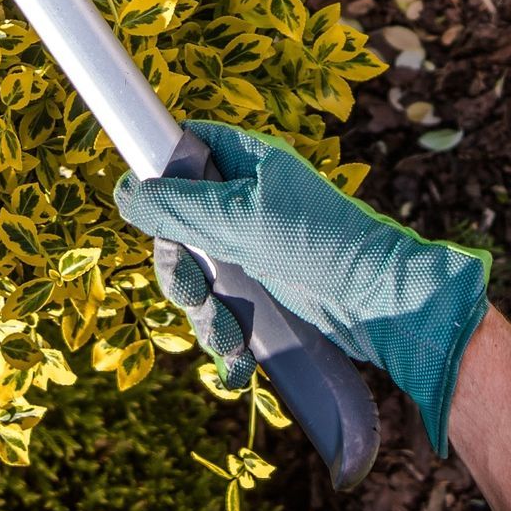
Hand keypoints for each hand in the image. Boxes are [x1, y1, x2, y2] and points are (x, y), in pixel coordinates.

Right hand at [114, 119, 489, 456]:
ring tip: (231, 340)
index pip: (183, 149)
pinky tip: (240, 361)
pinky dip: (226, 336)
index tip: (150, 213)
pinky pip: (222, 308)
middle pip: (176, 225)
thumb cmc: (322, 247)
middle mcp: (244, 200)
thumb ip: (180, 206)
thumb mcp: (242, 221)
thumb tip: (125, 191)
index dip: (159, 176)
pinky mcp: (262, 289)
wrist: (384, 306)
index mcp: (244, 162)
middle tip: (197, 294)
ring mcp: (252, 246)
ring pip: (196, 274)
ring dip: (205, 314)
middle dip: (182, 272)